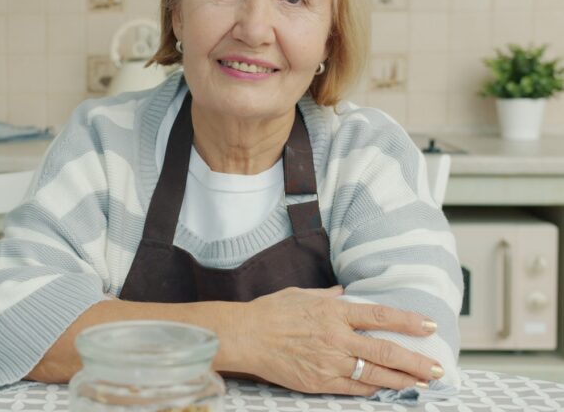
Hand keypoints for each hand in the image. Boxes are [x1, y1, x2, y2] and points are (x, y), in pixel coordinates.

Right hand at [239, 286, 441, 395]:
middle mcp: (336, 338)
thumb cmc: (271, 312)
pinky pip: (354, 388)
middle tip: (438, 368)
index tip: (429, 325)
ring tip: (422, 383)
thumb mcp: (301, 294)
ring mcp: (329, 362)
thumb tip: (345, 295)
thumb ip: (327, 297)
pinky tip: (387, 389)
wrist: (246, 336)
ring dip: (402, 379)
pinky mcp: (319, 382)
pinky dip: (373, 388)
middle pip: (386, 351)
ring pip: (375, 374)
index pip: (380, 316)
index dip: (408, 321)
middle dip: (416, 361)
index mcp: (333, 312)